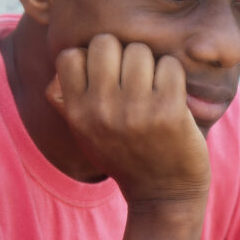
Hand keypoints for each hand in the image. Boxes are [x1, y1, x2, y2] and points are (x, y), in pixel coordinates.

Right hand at [45, 34, 210, 208]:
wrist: (162, 196)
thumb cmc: (124, 156)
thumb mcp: (84, 133)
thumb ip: (67, 98)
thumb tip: (64, 58)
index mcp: (77, 113)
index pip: (70, 55)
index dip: (90, 58)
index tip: (106, 75)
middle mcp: (101, 109)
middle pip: (105, 42)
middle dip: (122, 53)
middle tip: (134, 77)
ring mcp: (135, 109)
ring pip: (139, 50)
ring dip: (151, 64)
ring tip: (154, 88)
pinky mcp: (169, 111)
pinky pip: (170, 65)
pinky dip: (174, 75)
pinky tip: (173, 96)